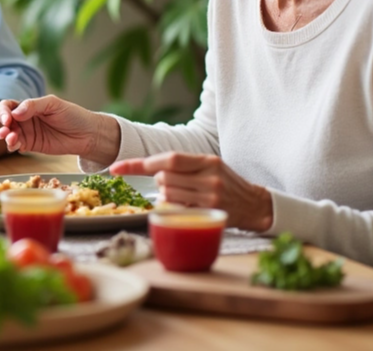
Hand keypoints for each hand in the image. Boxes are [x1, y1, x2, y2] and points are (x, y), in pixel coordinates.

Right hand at [0, 95, 118, 163]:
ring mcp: (28, 132)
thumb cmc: (73, 115)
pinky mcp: (32, 145)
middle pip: (6, 120)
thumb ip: (33, 106)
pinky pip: (17, 145)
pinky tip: (15, 145)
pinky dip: (12, 145)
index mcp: (29, 106)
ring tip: (11, 138)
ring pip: (9, 134)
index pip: (9, 106)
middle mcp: (25, 118)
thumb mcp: (54, 105)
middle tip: (5, 130)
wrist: (87, 135)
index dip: (4, 111)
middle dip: (2, 125)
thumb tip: (15, 112)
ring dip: (6, 136)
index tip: (8, 118)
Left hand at [109, 152, 273, 230]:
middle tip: (174, 184)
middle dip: (160, 181)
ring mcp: (209, 197)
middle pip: (164, 178)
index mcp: (207, 161)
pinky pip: (177, 209)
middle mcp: (209, 178)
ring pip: (167, 195)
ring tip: (184, 195)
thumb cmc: (227, 183)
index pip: (168, 159)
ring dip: (167, 194)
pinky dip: (174, 207)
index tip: (117, 168)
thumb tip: (152, 169)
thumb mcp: (211, 165)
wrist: (255, 205)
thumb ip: (185, 165)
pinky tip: (187, 205)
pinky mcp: (208, 213)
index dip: (140, 164)